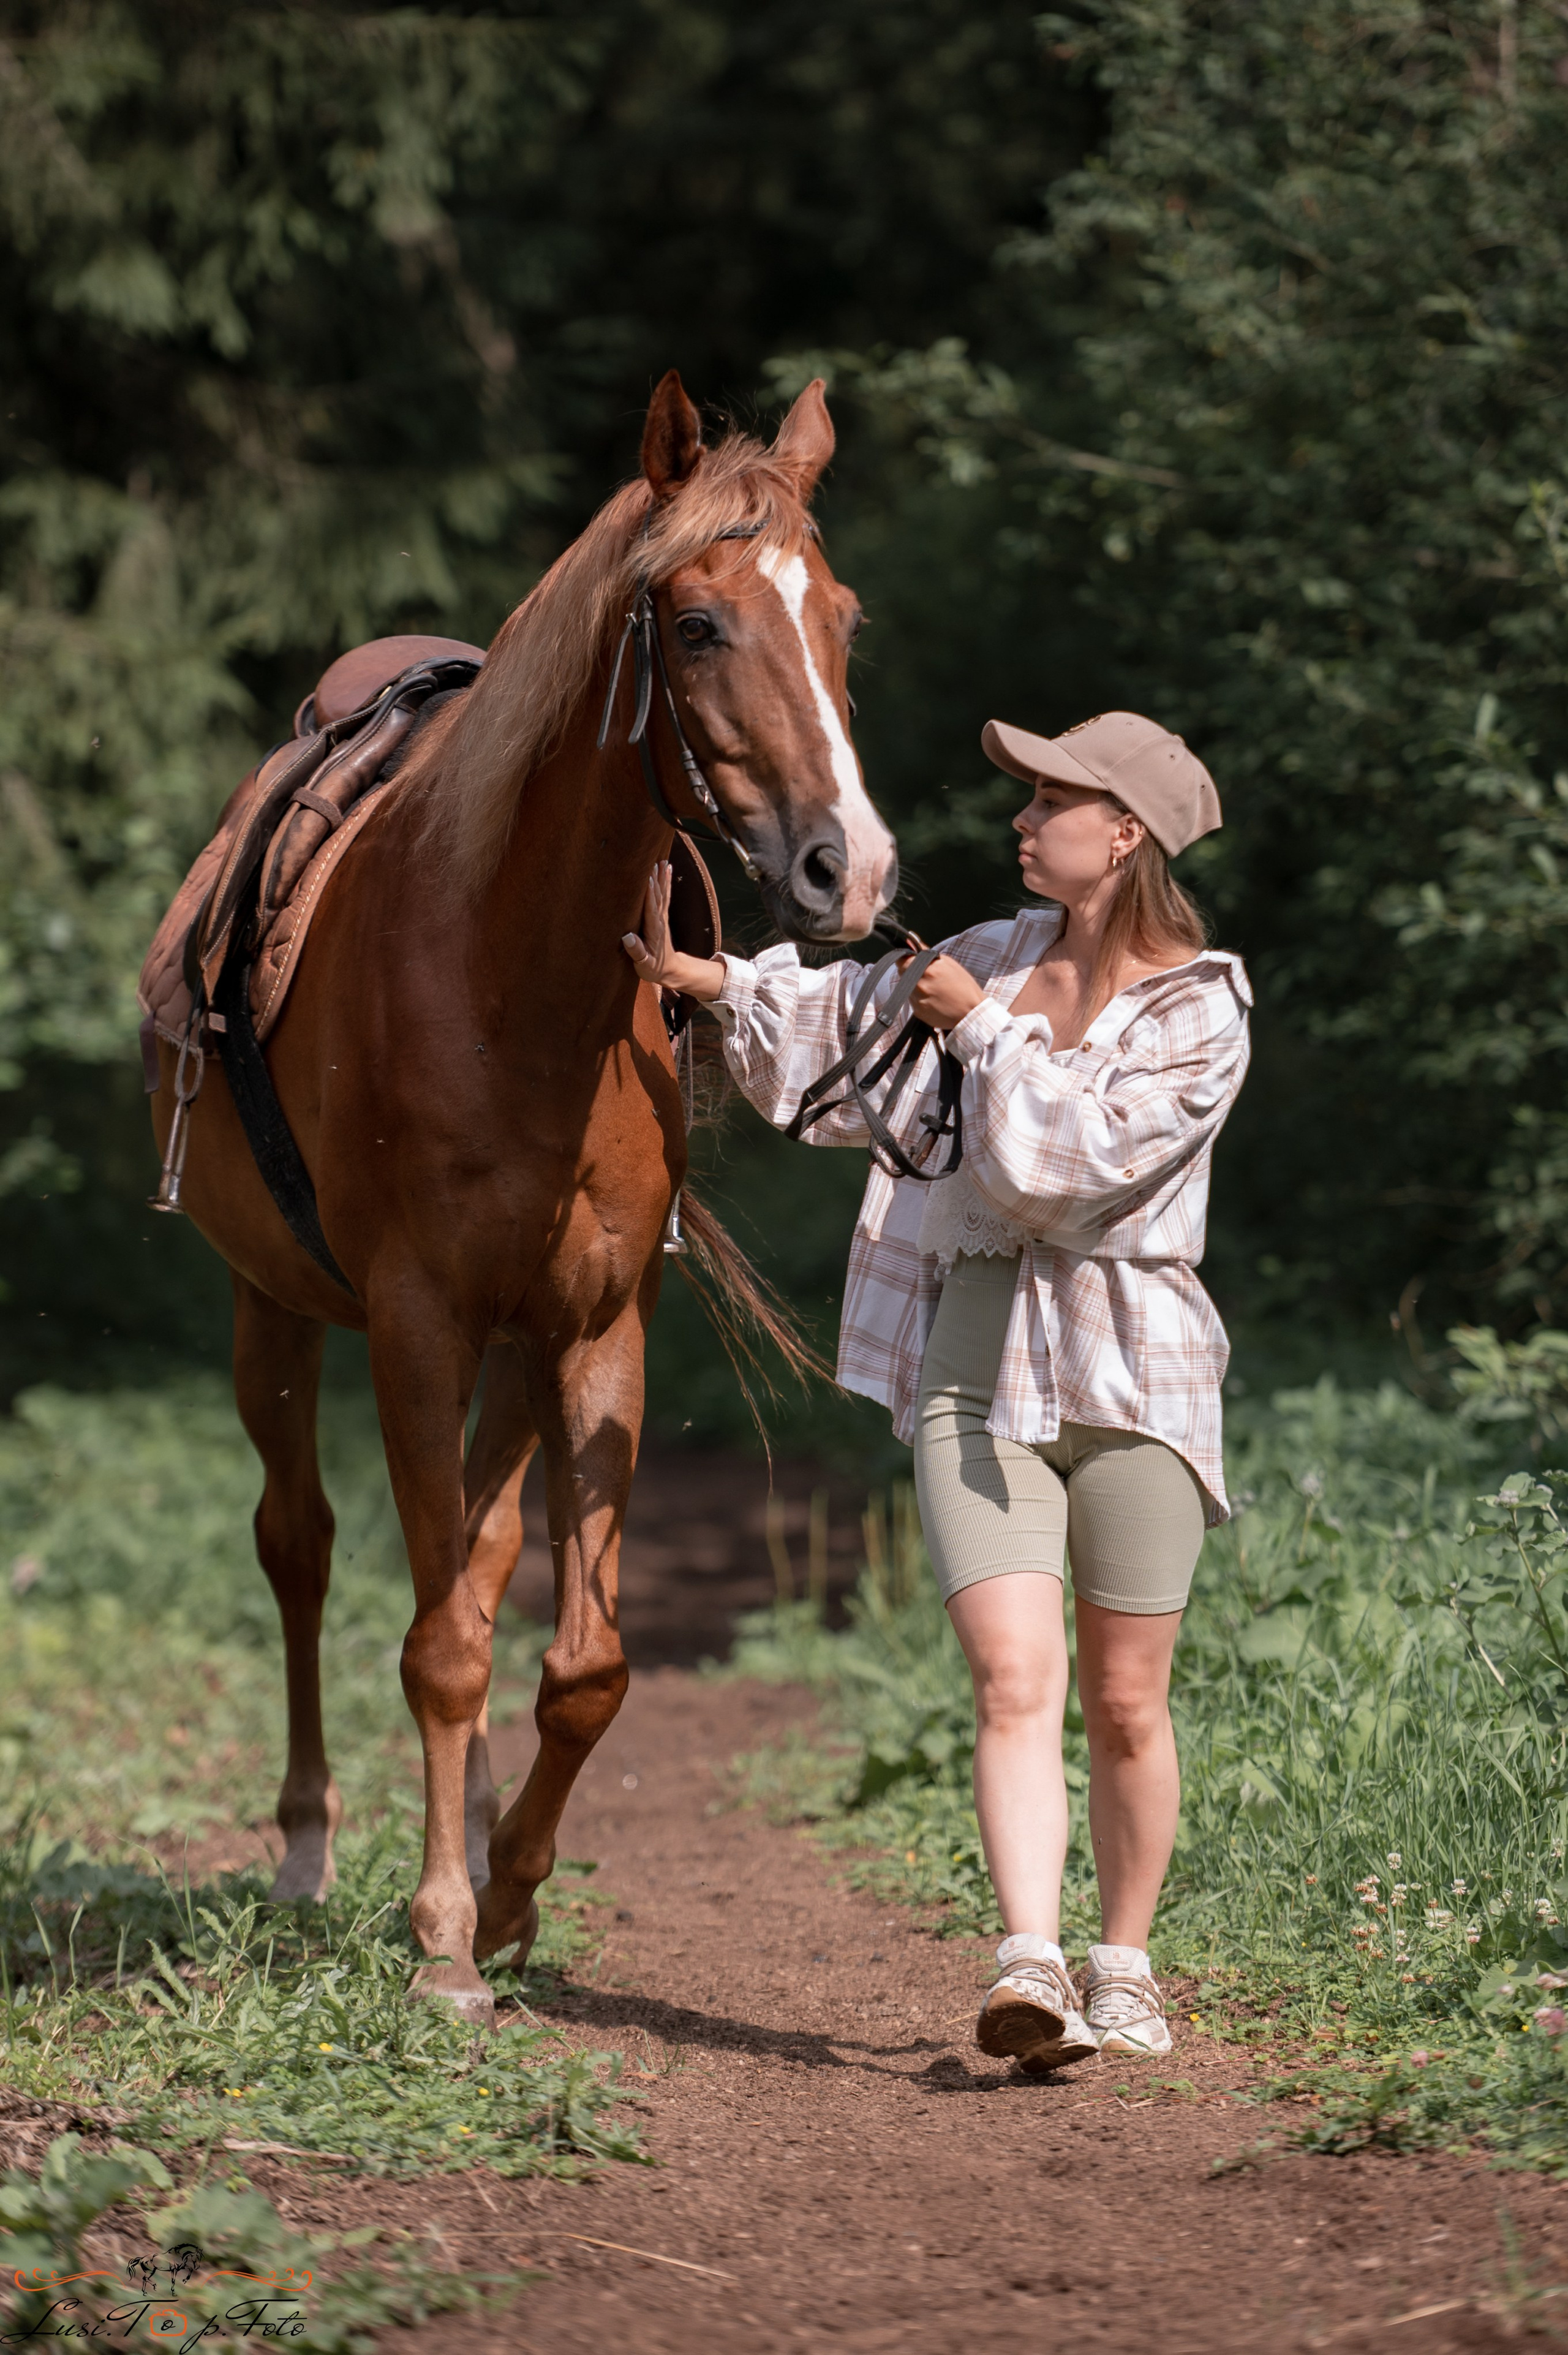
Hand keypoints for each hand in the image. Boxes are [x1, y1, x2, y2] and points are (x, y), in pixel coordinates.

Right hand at [622, 862, 725, 1001]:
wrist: (671, 970)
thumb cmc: (654, 968)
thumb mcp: (644, 965)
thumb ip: (637, 952)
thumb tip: (628, 937)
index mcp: (653, 930)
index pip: (650, 909)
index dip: (648, 893)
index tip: (646, 878)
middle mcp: (659, 920)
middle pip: (657, 896)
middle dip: (655, 879)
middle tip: (653, 861)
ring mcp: (662, 917)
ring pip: (662, 892)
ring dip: (662, 876)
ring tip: (662, 860)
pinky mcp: (662, 916)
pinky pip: (664, 894)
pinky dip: (665, 881)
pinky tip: (667, 869)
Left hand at [906, 951, 983, 1029]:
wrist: (971, 1013)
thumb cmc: (964, 987)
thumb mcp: (949, 964)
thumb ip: (927, 953)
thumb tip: (913, 943)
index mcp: (928, 970)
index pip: (902, 961)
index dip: (905, 960)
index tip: (909, 961)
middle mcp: (920, 985)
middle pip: (904, 974)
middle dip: (911, 973)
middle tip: (927, 976)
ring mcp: (918, 1000)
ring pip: (907, 988)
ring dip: (915, 986)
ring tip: (933, 989)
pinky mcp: (918, 1012)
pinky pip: (913, 1001)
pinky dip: (920, 999)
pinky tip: (933, 1000)